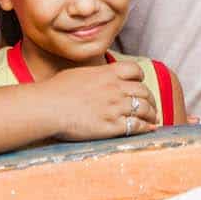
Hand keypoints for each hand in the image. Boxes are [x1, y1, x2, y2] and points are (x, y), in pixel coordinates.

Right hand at [41, 61, 158, 140]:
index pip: (135, 70)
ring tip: (152, 119)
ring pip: (144, 108)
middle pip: (144, 91)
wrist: (48, 107)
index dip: (140, 77)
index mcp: (107, 74)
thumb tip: (97, 79)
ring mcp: (115, 107)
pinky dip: (146, 127)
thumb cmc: (56, 90)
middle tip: (151, 106)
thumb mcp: (78, 74)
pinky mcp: (112, 126)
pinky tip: (148, 129)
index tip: (140, 84)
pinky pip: (136, 126)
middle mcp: (115, 88)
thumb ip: (94, 76)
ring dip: (151, 114)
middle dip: (150, 99)